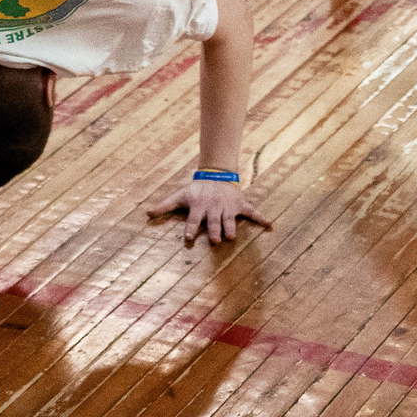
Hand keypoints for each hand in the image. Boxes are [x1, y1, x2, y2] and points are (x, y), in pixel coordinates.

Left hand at [148, 178, 272, 246]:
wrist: (215, 175)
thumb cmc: (196, 190)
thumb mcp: (179, 196)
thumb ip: (164, 206)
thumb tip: (146, 214)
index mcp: (199, 208)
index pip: (193, 220)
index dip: (191, 229)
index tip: (188, 238)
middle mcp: (213, 208)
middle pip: (214, 222)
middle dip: (215, 231)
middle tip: (215, 240)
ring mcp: (228, 207)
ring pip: (230, 220)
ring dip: (231, 228)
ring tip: (231, 236)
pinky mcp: (240, 205)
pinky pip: (252, 212)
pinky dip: (261, 218)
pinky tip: (270, 224)